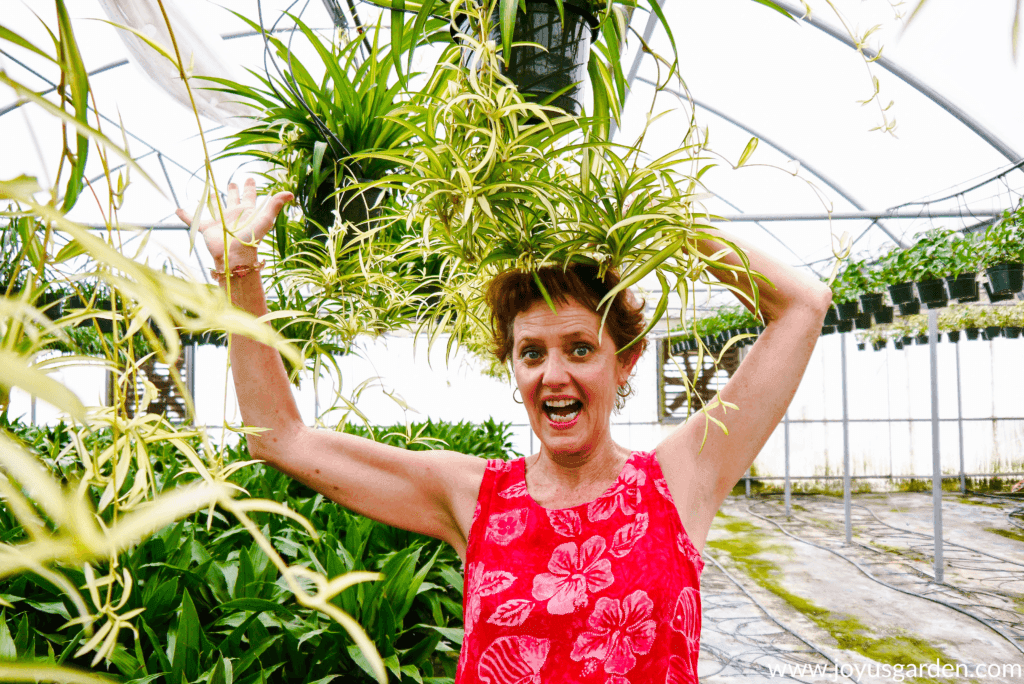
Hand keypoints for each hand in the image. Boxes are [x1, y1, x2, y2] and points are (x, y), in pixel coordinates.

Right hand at [176, 178, 293, 270]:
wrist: (235, 256)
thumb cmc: (251, 238)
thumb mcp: (265, 219)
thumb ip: (275, 204)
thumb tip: (290, 193)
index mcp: (248, 212)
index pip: (250, 196)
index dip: (250, 187)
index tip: (250, 178)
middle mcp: (234, 215)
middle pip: (233, 200)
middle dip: (233, 191)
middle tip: (232, 182)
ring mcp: (220, 222)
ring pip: (215, 207)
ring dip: (212, 200)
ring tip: (209, 192)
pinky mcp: (206, 229)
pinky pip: (193, 220)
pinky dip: (185, 215)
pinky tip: (177, 209)